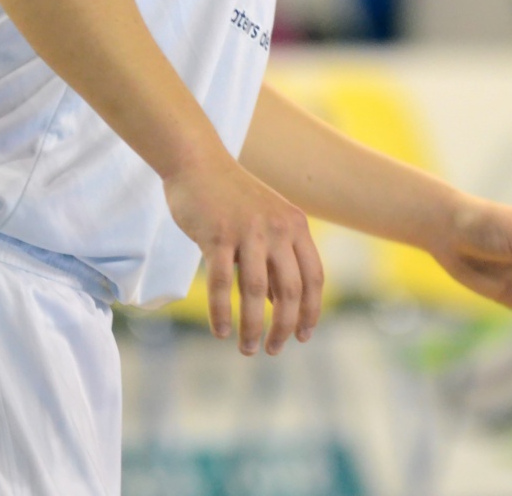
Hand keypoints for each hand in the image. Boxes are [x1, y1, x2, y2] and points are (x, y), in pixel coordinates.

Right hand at [164, 156, 323, 356]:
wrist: (198, 161)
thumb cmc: (231, 195)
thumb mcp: (266, 220)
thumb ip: (276, 256)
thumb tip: (278, 304)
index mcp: (295, 224)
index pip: (314, 277)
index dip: (311, 311)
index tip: (302, 336)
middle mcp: (277, 227)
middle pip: (291, 290)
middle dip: (283, 327)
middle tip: (273, 350)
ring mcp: (247, 230)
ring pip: (255, 291)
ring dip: (252, 327)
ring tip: (247, 349)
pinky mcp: (217, 234)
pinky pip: (221, 283)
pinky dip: (222, 312)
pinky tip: (221, 331)